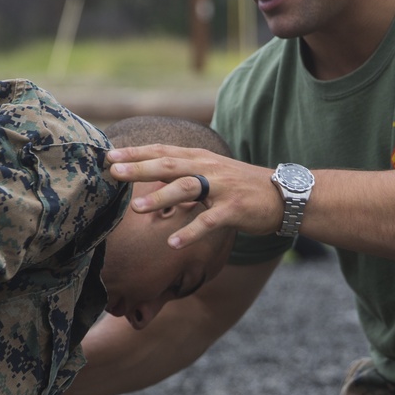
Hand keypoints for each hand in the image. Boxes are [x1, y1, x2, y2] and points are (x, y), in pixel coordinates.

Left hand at [106, 145, 282, 249]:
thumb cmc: (243, 187)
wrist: (284, 196)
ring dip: (160, 197)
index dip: (137, 153)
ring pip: (186, 189)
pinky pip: (209, 222)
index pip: (164, 151)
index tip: (110, 156)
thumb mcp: (212, 173)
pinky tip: (172, 243)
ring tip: (136, 207)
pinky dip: (190, 232)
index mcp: (201, 159)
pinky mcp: (234, 210)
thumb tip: (151, 176)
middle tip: (114, 172)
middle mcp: (209, 169)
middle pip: (169, 164)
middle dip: (140, 167)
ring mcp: (222, 189)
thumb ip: (184, 173)